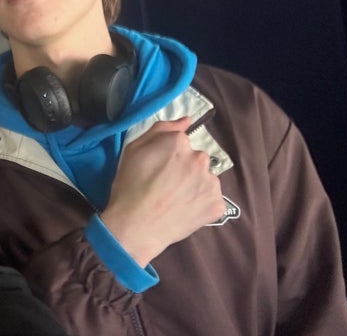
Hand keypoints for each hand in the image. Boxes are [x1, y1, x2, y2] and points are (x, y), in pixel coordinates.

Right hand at [99, 117, 224, 265]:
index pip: (180, 142)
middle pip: (196, 159)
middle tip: (166, 185)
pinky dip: (201, 204)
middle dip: (185, 169)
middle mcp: (200, 158)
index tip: (157, 168)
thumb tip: (186, 120)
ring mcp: (211, 183)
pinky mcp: (217, 205)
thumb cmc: (129, 186)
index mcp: (179, 142)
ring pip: (205, 178)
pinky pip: (211, 199)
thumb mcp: (133, 149)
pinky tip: (184, 210)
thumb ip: (161, 129)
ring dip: (195, 185)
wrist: (136, 226)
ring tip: (175, 200)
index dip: (168, 155)